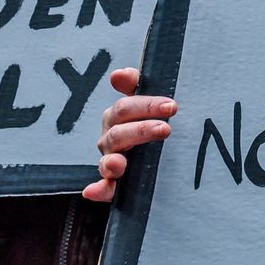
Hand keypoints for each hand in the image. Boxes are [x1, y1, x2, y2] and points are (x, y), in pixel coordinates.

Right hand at [83, 68, 175, 202]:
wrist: (163, 155)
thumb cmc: (155, 121)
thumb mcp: (151, 104)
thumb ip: (137, 85)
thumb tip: (118, 74)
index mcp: (119, 117)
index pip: (126, 107)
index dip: (146, 105)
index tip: (171, 106)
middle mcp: (111, 138)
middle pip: (119, 132)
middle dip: (142, 130)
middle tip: (166, 129)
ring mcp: (110, 160)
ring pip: (109, 159)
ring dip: (114, 161)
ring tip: (121, 163)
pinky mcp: (113, 183)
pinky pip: (104, 187)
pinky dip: (98, 189)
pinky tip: (93, 191)